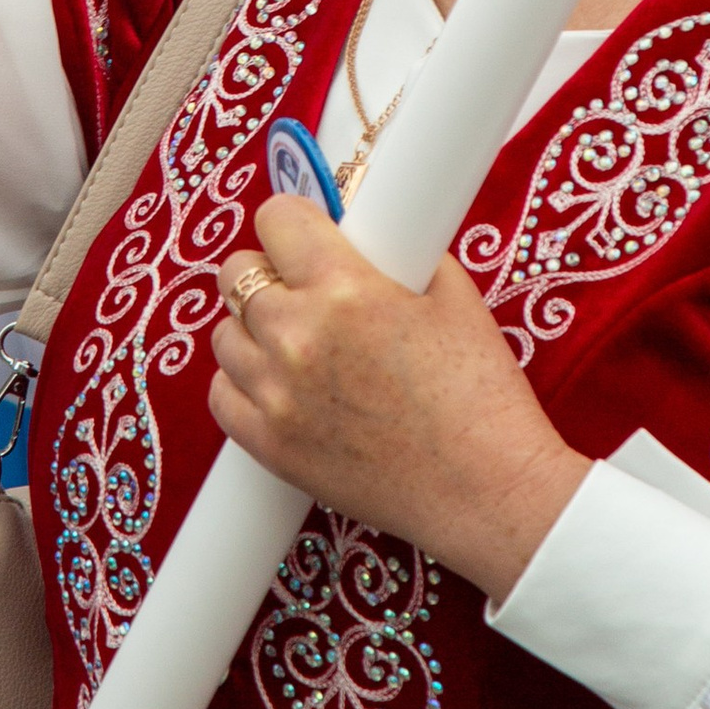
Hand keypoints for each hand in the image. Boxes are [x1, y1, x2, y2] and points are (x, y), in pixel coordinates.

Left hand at [210, 196, 586, 600]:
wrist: (487, 490)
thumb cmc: (480, 395)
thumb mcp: (454, 297)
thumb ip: (401, 255)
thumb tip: (370, 235)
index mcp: (346, 290)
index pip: (277, 218)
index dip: (294, 219)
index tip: (305, 230)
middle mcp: (297, 337)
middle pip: (236, 273)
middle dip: (269, 268)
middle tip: (301, 284)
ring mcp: (276, 396)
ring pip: (224, 334)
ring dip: (254, 328)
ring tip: (296, 339)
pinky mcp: (270, 447)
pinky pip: (222, 394)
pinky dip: (243, 382)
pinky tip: (279, 383)